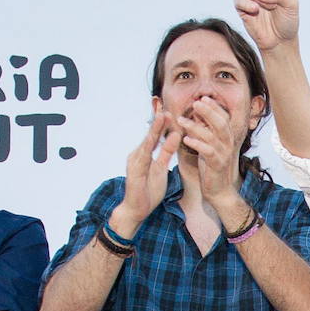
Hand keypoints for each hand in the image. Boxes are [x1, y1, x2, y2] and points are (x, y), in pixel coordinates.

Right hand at [112, 112, 181, 229]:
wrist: (136, 210)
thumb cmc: (148, 190)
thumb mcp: (162, 168)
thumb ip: (166, 151)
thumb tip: (174, 135)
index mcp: (145, 153)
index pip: (154, 134)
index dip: (161, 121)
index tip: (168, 106)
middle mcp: (138, 154)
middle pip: (150, 133)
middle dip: (156, 118)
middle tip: (162, 101)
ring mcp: (135, 161)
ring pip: (147, 141)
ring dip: (154, 128)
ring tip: (163, 114)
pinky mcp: (135, 170)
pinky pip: (144, 156)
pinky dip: (150, 145)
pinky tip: (154, 137)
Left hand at [179, 97, 243, 211]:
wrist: (218, 189)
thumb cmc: (211, 166)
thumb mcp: (209, 145)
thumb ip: (206, 130)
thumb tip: (198, 113)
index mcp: (226, 137)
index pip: (223, 117)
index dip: (214, 107)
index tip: (203, 98)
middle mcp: (227, 143)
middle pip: (220, 123)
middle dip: (208, 111)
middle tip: (196, 102)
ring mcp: (223, 154)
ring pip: (211, 136)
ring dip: (195, 127)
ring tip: (181, 120)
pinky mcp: (216, 164)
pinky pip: (207, 152)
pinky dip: (197, 144)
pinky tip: (186, 139)